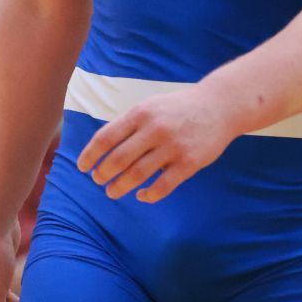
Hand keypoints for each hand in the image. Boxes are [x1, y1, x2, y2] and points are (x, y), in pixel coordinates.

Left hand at [76, 84, 236, 203]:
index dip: (90, 155)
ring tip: (112, 192)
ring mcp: (172, 147)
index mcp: (141, 113)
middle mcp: (154, 129)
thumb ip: (128, 123)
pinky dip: (148, 195)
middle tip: (98, 180)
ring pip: (137, 175)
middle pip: (118, 159)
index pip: (106, 138)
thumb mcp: (150, 105)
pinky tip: (142, 195)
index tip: (83, 167)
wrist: (219, 106)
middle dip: (103, 174)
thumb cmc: (178, 107)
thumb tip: (101, 146)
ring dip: (120, 187)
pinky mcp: (189, 163)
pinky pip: (162, 186)